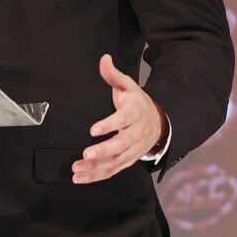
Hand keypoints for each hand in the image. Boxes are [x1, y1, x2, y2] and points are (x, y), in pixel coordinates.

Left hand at [72, 55, 167, 183]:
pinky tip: (80, 178)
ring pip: (115, 162)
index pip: (122, 120)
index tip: (93, 129)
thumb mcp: (128, 85)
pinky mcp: (127, 160)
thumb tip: (104, 58)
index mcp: (134, 114)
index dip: (109, 125)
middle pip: (120, 145)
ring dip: (95, 168)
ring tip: (77, 169)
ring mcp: (132, 150)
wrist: (159, 122)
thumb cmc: (137, 102)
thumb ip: (113, 74)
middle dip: (103, 151)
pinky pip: (112, 170)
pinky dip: (96, 176)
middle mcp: (135, 134)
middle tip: (86, 154)